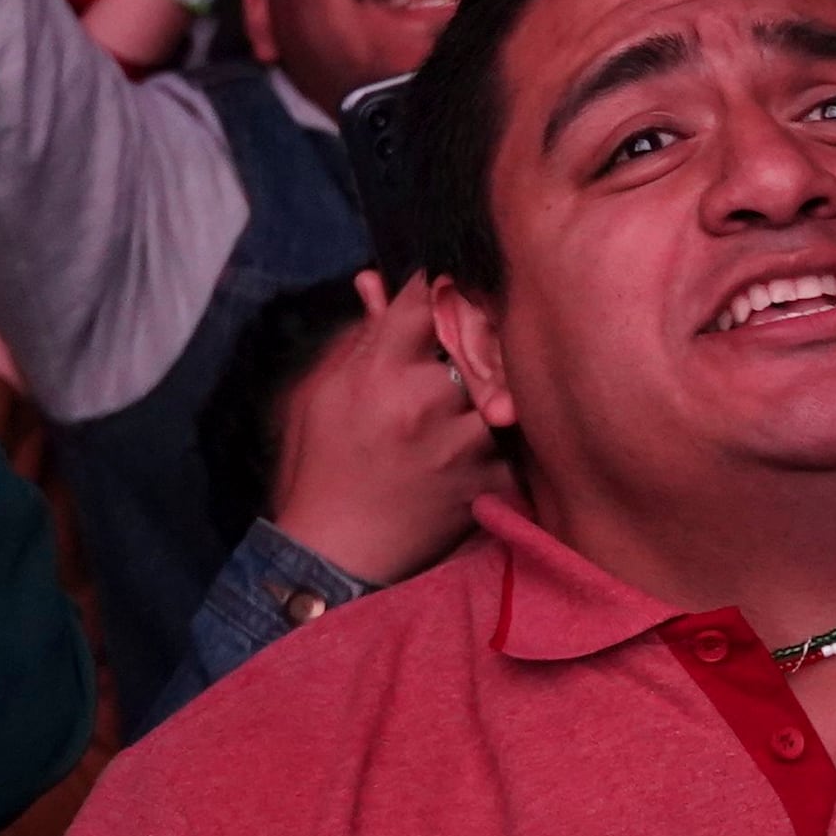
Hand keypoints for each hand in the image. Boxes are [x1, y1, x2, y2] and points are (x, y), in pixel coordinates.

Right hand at [266, 269, 502, 588]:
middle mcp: (426, 404)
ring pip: (502, 387)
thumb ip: (359, 336)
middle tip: (461, 341)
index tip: (441, 288)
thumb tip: (377, 282)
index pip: (426, 298)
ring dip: (491, 387)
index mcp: (380, 375)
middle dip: (470, 335)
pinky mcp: (487, 482)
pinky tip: (477, 441)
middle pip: (477, 338)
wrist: (335, 553)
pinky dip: (503, 438)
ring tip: (467, 397)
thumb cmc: (320, 468)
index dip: (437, 286)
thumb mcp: (322, 394)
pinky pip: (515, 441)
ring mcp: (462, 446)